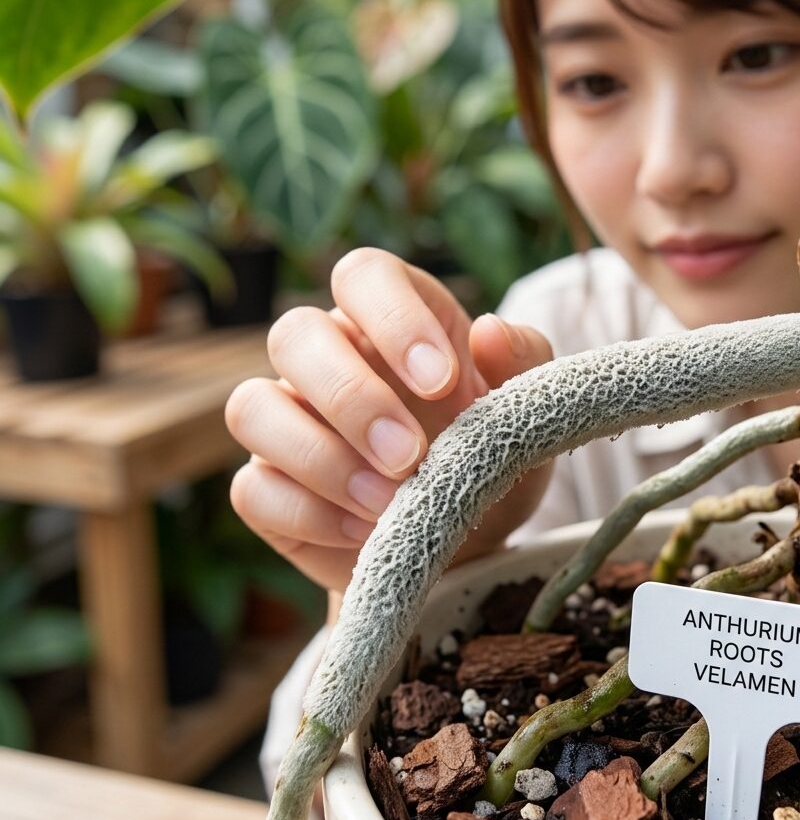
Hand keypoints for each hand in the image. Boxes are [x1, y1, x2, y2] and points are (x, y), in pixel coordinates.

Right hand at [226, 248, 553, 590]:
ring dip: (321, 458)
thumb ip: (522, 361)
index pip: (363, 274)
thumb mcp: (528, 411)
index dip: (393, 319)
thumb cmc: (494, 457)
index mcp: (391, 317)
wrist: (470, 544)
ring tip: (390, 503)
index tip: (442, 382)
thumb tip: (488, 331)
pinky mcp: (268, 486)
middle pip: (293, 334)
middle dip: (352, 399)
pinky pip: (252, 487)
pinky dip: (310, 514)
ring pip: (252, 407)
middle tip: (411, 456)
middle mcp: (329, 355)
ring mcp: (289, 419)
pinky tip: (366, 535)